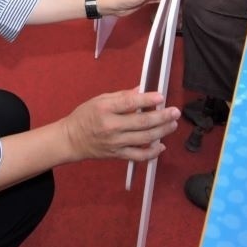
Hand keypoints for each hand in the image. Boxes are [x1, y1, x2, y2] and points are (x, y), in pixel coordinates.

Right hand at [62, 89, 179, 162]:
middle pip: (141, 122)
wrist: (71, 139)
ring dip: (162, 132)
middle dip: (162, 117)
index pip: (129, 103)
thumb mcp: (100, 100)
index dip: (147, 100)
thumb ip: (121, 96)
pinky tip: (161, 146)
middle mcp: (111, 127)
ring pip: (144, 139)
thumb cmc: (85, 116)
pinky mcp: (118, 155)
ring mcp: (115, 143)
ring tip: (172, 124)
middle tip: (175, 112)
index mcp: (105, 109)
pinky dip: (152, 153)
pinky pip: (138, 156)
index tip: (161, 97)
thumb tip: (141, 90)